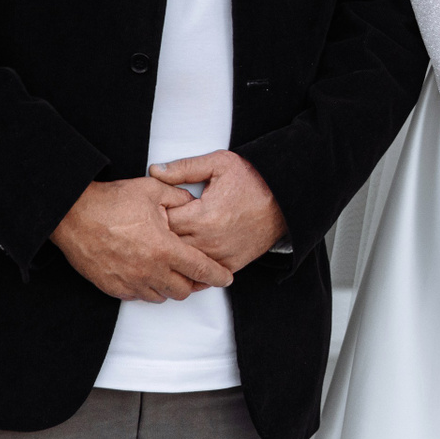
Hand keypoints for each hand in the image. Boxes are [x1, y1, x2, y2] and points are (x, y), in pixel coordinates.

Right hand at [49, 177, 233, 301]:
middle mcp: (149, 271)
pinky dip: (149, 289)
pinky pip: (139, 297)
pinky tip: (149, 273)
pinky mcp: (113, 287)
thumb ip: (180, 198)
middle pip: (183, 290)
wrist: (73, 215)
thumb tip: (194, 203)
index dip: (217, 275)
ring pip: (162, 297)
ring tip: (172, 271)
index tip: (226, 278)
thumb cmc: (112, 201)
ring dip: (171, 286)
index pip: (200, 269)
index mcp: (164, 249)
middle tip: (196, 272)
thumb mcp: (152, 190)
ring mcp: (130, 282)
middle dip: (194, 282)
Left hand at [152, 150, 288, 272]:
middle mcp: (209, 240)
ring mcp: (220, 255)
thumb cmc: (254, 180)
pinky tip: (190, 255)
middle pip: (169, 245)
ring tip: (173, 239)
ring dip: (176, 251)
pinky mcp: (231, 264)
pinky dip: (194, 266)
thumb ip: (184, 168)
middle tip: (161, 224)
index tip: (159, 208)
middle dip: (162, 234)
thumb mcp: (219, 164)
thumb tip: (155, 171)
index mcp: (202, 215)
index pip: (163, 222)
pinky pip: (203, 274)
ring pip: (184, 261)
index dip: (157, 213)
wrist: (285, 199)